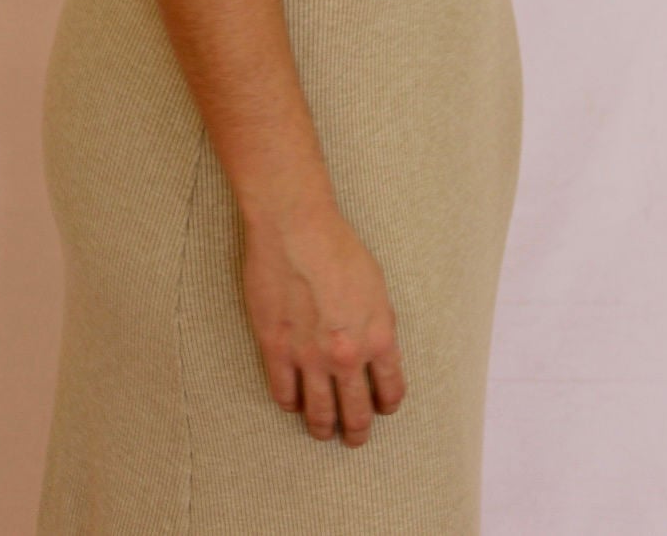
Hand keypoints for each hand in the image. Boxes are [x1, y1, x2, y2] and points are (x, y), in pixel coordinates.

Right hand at [242, 201, 406, 446]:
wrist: (296, 227)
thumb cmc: (337, 246)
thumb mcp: (376, 286)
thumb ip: (377, 323)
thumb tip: (375, 349)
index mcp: (378, 338)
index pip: (390, 390)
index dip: (387, 405)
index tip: (382, 409)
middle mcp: (346, 356)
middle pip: (356, 413)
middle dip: (357, 430)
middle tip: (354, 437)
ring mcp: (309, 357)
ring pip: (319, 414)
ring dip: (323, 428)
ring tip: (322, 431)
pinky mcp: (276, 349)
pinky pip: (284, 394)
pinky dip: (290, 404)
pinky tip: (292, 402)